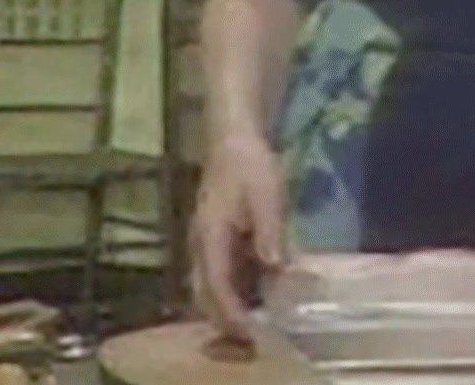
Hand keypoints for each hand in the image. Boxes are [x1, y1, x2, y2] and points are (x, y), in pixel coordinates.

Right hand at [189, 132, 286, 339]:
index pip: (215, 284)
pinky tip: (254, 293)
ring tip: (253, 322)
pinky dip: (229, 290)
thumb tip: (275, 267)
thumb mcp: (266, 195)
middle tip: (252, 337)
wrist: (232, 137)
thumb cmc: (249, 164)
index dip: (230, 312)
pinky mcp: (212, 238)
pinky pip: (215, 273)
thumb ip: (269, 232)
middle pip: (203, 293)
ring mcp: (203, 241)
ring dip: (224, 306)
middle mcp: (200, 243)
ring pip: (206, 285)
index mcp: (210, 235)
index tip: (248, 332)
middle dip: (223, 318)